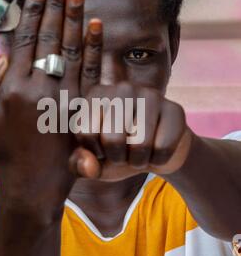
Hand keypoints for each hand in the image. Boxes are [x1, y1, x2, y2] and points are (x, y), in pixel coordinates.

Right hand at [0, 0, 101, 216]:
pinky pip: (90, 73)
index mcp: (13, 88)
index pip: (26, 40)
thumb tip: (5, 54)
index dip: (33, 13)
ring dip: (76, 19)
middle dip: (57, 6)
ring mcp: (65, 99)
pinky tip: (96, 27)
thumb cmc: (2, 153)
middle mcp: (40, 89)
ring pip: (72, 50)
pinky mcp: (82, 109)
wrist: (34, 185)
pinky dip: (94, 48)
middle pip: (51, 38)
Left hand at [70, 27, 193, 179]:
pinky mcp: (175, 109)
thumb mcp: (96, 162)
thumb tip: (89, 167)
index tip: (104, 147)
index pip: (86, 132)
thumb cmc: (120, 153)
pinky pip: (162, 148)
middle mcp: (123, 88)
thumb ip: (81, 166)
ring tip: (140, 152)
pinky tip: (157, 150)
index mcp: (97, 95)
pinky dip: (158, 160)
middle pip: (112, 138)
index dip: (96, 150)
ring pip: (140, 144)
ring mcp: (151, 95)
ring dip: (138, 161)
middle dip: (118, 157)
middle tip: (124, 152)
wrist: (158, 153)